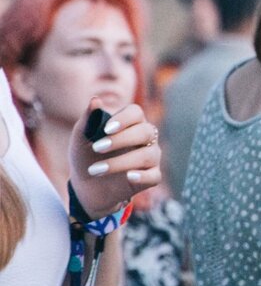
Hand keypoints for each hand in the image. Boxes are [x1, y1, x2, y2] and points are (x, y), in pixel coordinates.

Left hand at [70, 103, 161, 218]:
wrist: (85, 186)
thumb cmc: (85, 156)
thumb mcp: (81, 138)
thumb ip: (88, 119)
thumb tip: (95, 100)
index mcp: (130, 123)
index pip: (136, 112)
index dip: (124, 119)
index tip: (107, 129)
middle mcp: (144, 138)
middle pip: (145, 131)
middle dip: (121, 140)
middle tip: (97, 148)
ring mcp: (150, 158)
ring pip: (148, 155)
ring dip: (121, 162)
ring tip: (97, 170)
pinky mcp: (151, 177)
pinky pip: (154, 176)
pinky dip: (143, 176)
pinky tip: (129, 176)